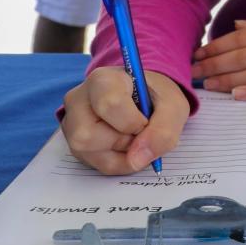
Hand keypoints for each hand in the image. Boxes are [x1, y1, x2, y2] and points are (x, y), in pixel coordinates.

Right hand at [61, 67, 188, 174]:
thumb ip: (164, 130)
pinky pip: (94, 164)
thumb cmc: (156, 97)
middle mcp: (78, 100)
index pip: (109, 104)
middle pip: (88, 135)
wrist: (146, 98)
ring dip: (121, 154)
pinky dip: (119, 162)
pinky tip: (128, 147)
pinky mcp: (74, 144)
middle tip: (140, 130)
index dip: (133, 122)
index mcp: (103, 80)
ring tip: (134, 137)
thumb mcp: (173, 106)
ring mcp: (71, 123)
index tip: (145, 121)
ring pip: (87, 152)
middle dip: (124, 141)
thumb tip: (137, 160)